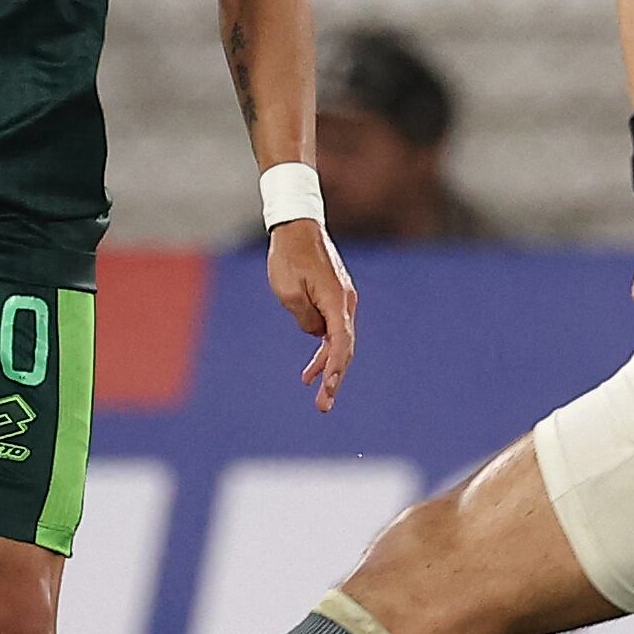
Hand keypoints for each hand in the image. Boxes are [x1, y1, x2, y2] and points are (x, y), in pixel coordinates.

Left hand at [266, 221, 356, 410]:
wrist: (297, 226)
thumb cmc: (289, 256)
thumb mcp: (288, 292)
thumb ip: (304, 318)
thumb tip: (316, 335)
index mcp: (336, 302)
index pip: (340, 344)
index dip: (334, 371)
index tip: (327, 390)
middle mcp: (345, 303)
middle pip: (344, 348)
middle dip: (334, 378)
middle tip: (323, 406)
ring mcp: (342, 300)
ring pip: (338, 341)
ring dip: (327, 366)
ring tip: (315, 393)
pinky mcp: (334, 297)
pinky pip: (332, 329)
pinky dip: (323, 348)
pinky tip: (311, 370)